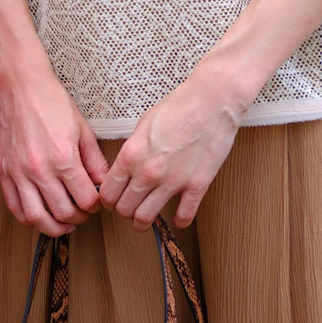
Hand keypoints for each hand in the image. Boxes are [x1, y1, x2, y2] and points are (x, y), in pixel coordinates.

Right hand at [0, 54, 108, 236]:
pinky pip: (15, 207)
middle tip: (84, 212)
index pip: (86, 198)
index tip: (98, 202)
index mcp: (63, 157)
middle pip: (64, 212)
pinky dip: (28, 219)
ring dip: (54, 227)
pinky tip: (40, 216)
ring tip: (65, 223)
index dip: (97, 205)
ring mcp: (19, 173)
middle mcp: (39, 169)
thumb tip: (103, 183)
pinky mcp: (5, 172)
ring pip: (37, 217)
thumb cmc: (52, 102)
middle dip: (80, 217)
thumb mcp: (83, 129)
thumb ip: (95, 161)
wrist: (21, 86)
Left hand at [98, 65, 243, 228]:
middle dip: (124, 211)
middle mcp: (148, 172)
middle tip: (129, 208)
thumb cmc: (179, 106)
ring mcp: (173, 181)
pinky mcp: (197, 185)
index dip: (108, 200)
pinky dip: (179, 220)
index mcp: (131, 155)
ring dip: (143, 222)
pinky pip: (184, 216)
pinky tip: (178, 216)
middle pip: (124, 209)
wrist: (213, 100)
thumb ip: (132, 150)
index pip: (108, 192)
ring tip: (147, 218)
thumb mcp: (144, 124)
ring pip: (145, 218)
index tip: (114, 200)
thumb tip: (127, 167)